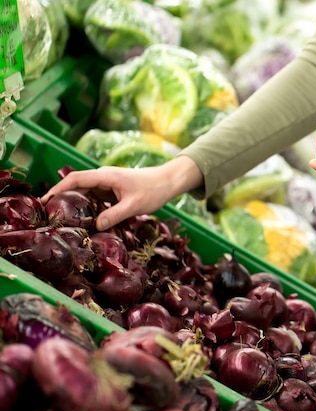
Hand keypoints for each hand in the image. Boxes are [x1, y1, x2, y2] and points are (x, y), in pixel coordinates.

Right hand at [41, 156, 203, 230]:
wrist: (168, 182)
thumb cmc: (153, 190)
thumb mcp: (134, 205)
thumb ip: (115, 215)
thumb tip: (96, 226)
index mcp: (106, 176)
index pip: (75, 179)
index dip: (58, 188)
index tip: (44, 200)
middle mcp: (103, 177)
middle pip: (77, 186)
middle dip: (62, 198)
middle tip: (49, 215)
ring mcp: (107, 183)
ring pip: (86, 193)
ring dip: (76, 205)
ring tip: (62, 220)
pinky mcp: (112, 190)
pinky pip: (96, 198)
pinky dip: (89, 208)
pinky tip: (85, 221)